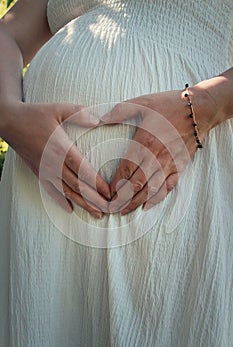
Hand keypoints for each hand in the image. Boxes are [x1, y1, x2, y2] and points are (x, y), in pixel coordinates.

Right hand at [2, 102, 110, 217]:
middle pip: (77, 186)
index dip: (97, 184)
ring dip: (82, 204)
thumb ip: (79, 114)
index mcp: (61, 148)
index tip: (109, 193)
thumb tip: (98, 120)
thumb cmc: (34, 114)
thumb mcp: (57, 109)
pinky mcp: (38, 172)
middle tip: (109, 209)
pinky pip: (50, 190)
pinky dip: (60, 201)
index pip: (83, 170)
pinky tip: (69, 209)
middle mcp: (53, 163)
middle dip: (94, 199)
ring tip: (96, 213)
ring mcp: (45, 170)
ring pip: (66, 192)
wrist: (9, 122)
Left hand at [101, 89, 215, 213]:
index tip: (106, 194)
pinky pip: (168, 186)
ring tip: (125, 211)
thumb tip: (99, 118)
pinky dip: (158, 198)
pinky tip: (147, 205)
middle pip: (136, 184)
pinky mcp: (180, 166)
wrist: (199, 109)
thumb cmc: (169, 105)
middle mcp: (155, 157)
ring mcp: (168, 164)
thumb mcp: (142, 103)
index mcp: (143, 143)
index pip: (125, 170)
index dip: (114, 185)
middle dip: (122, 199)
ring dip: (136, 202)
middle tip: (110, 209)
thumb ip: (119, 111)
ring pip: (150, 189)